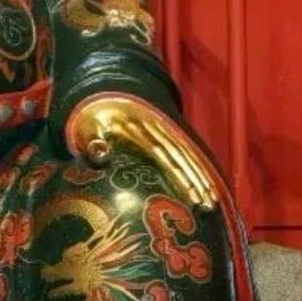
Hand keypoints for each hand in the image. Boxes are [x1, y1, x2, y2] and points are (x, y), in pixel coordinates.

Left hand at [65, 92, 217, 209]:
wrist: (103, 95)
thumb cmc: (93, 117)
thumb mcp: (89, 124)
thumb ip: (94, 138)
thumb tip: (100, 153)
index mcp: (140, 132)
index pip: (166, 158)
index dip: (181, 178)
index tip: (193, 198)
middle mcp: (156, 131)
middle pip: (181, 158)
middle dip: (197, 181)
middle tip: (209, 205)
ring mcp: (161, 131)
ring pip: (186, 155)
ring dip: (201, 175)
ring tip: (212, 199)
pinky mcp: (163, 133)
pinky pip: (184, 150)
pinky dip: (197, 165)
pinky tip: (205, 181)